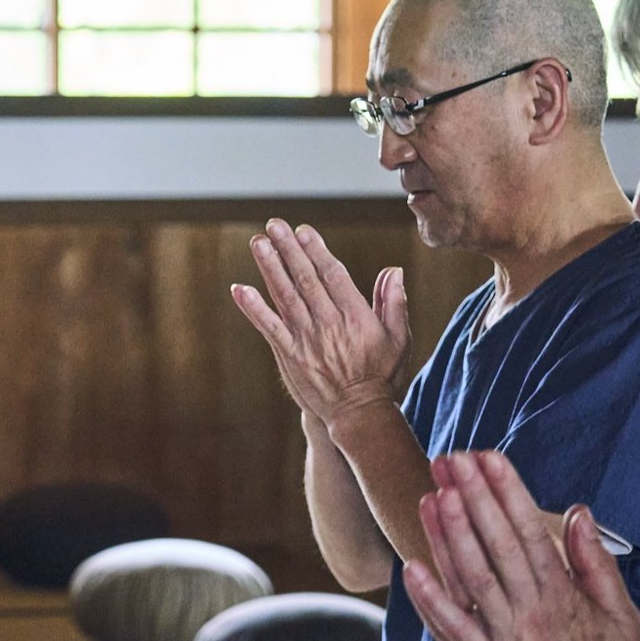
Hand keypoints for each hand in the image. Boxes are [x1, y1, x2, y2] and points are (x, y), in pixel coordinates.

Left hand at [232, 219, 410, 430]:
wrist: (358, 415)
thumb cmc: (382, 375)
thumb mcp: (399, 338)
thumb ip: (394, 303)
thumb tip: (393, 270)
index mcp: (355, 316)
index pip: (332, 275)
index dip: (316, 250)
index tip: (303, 230)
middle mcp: (328, 324)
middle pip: (305, 279)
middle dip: (288, 249)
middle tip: (273, 225)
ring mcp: (306, 340)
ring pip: (285, 297)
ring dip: (270, 268)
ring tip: (258, 243)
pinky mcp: (290, 355)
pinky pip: (268, 327)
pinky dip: (253, 308)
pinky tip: (239, 289)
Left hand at [403, 451, 639, 640]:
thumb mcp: (624, 617)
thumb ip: (596, 563)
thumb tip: (578, 513)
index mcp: (564, 601)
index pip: (528, 531)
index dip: (504, 491)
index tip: (488, 458)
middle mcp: (528, 620)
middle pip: (492, 546)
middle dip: (469, 498)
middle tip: (449, 460)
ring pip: (466, 581)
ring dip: (445, 536)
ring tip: (430, 495)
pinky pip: (449, 633)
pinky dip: (429, 601)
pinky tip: (412, 568)